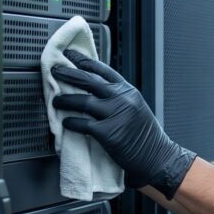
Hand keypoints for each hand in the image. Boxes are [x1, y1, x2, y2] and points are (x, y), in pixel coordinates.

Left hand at [52, 51, 195, 198]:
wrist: (158, 157)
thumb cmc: (146, 137)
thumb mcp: (136, 109)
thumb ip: (119, 98)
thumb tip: (93, 91)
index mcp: (130, 92)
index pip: (104, 70)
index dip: (85, 61)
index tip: (71, 56)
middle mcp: (123, 99)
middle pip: (89, 80)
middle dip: (68, 74)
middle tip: (55, 71)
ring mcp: (116, 115)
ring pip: (82, 101)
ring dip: (64, 100)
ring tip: (56, 101)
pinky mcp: (108, 132)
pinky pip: (81, 124)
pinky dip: (70, 123)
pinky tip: (65, 123)